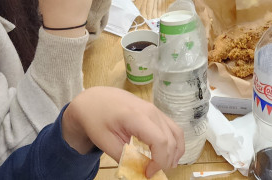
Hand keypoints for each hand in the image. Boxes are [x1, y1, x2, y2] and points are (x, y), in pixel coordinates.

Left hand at [62, 87, 184, 176]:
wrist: (94, 99)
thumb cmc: (97, 118)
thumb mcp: (105, 142)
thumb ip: (124, 158)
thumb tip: (139, 172)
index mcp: (136, 117)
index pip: (160, 141)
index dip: (159, 161)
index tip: (148, 172)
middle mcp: (151, 111)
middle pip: (170, 139)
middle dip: (166, 160)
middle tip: (152, 172)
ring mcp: (155, 110)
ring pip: (176, 133)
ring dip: (175, 152)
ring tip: (166, 166)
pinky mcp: (156, 111)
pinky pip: (172, 127)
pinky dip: (174, 142)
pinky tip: (168, 153)